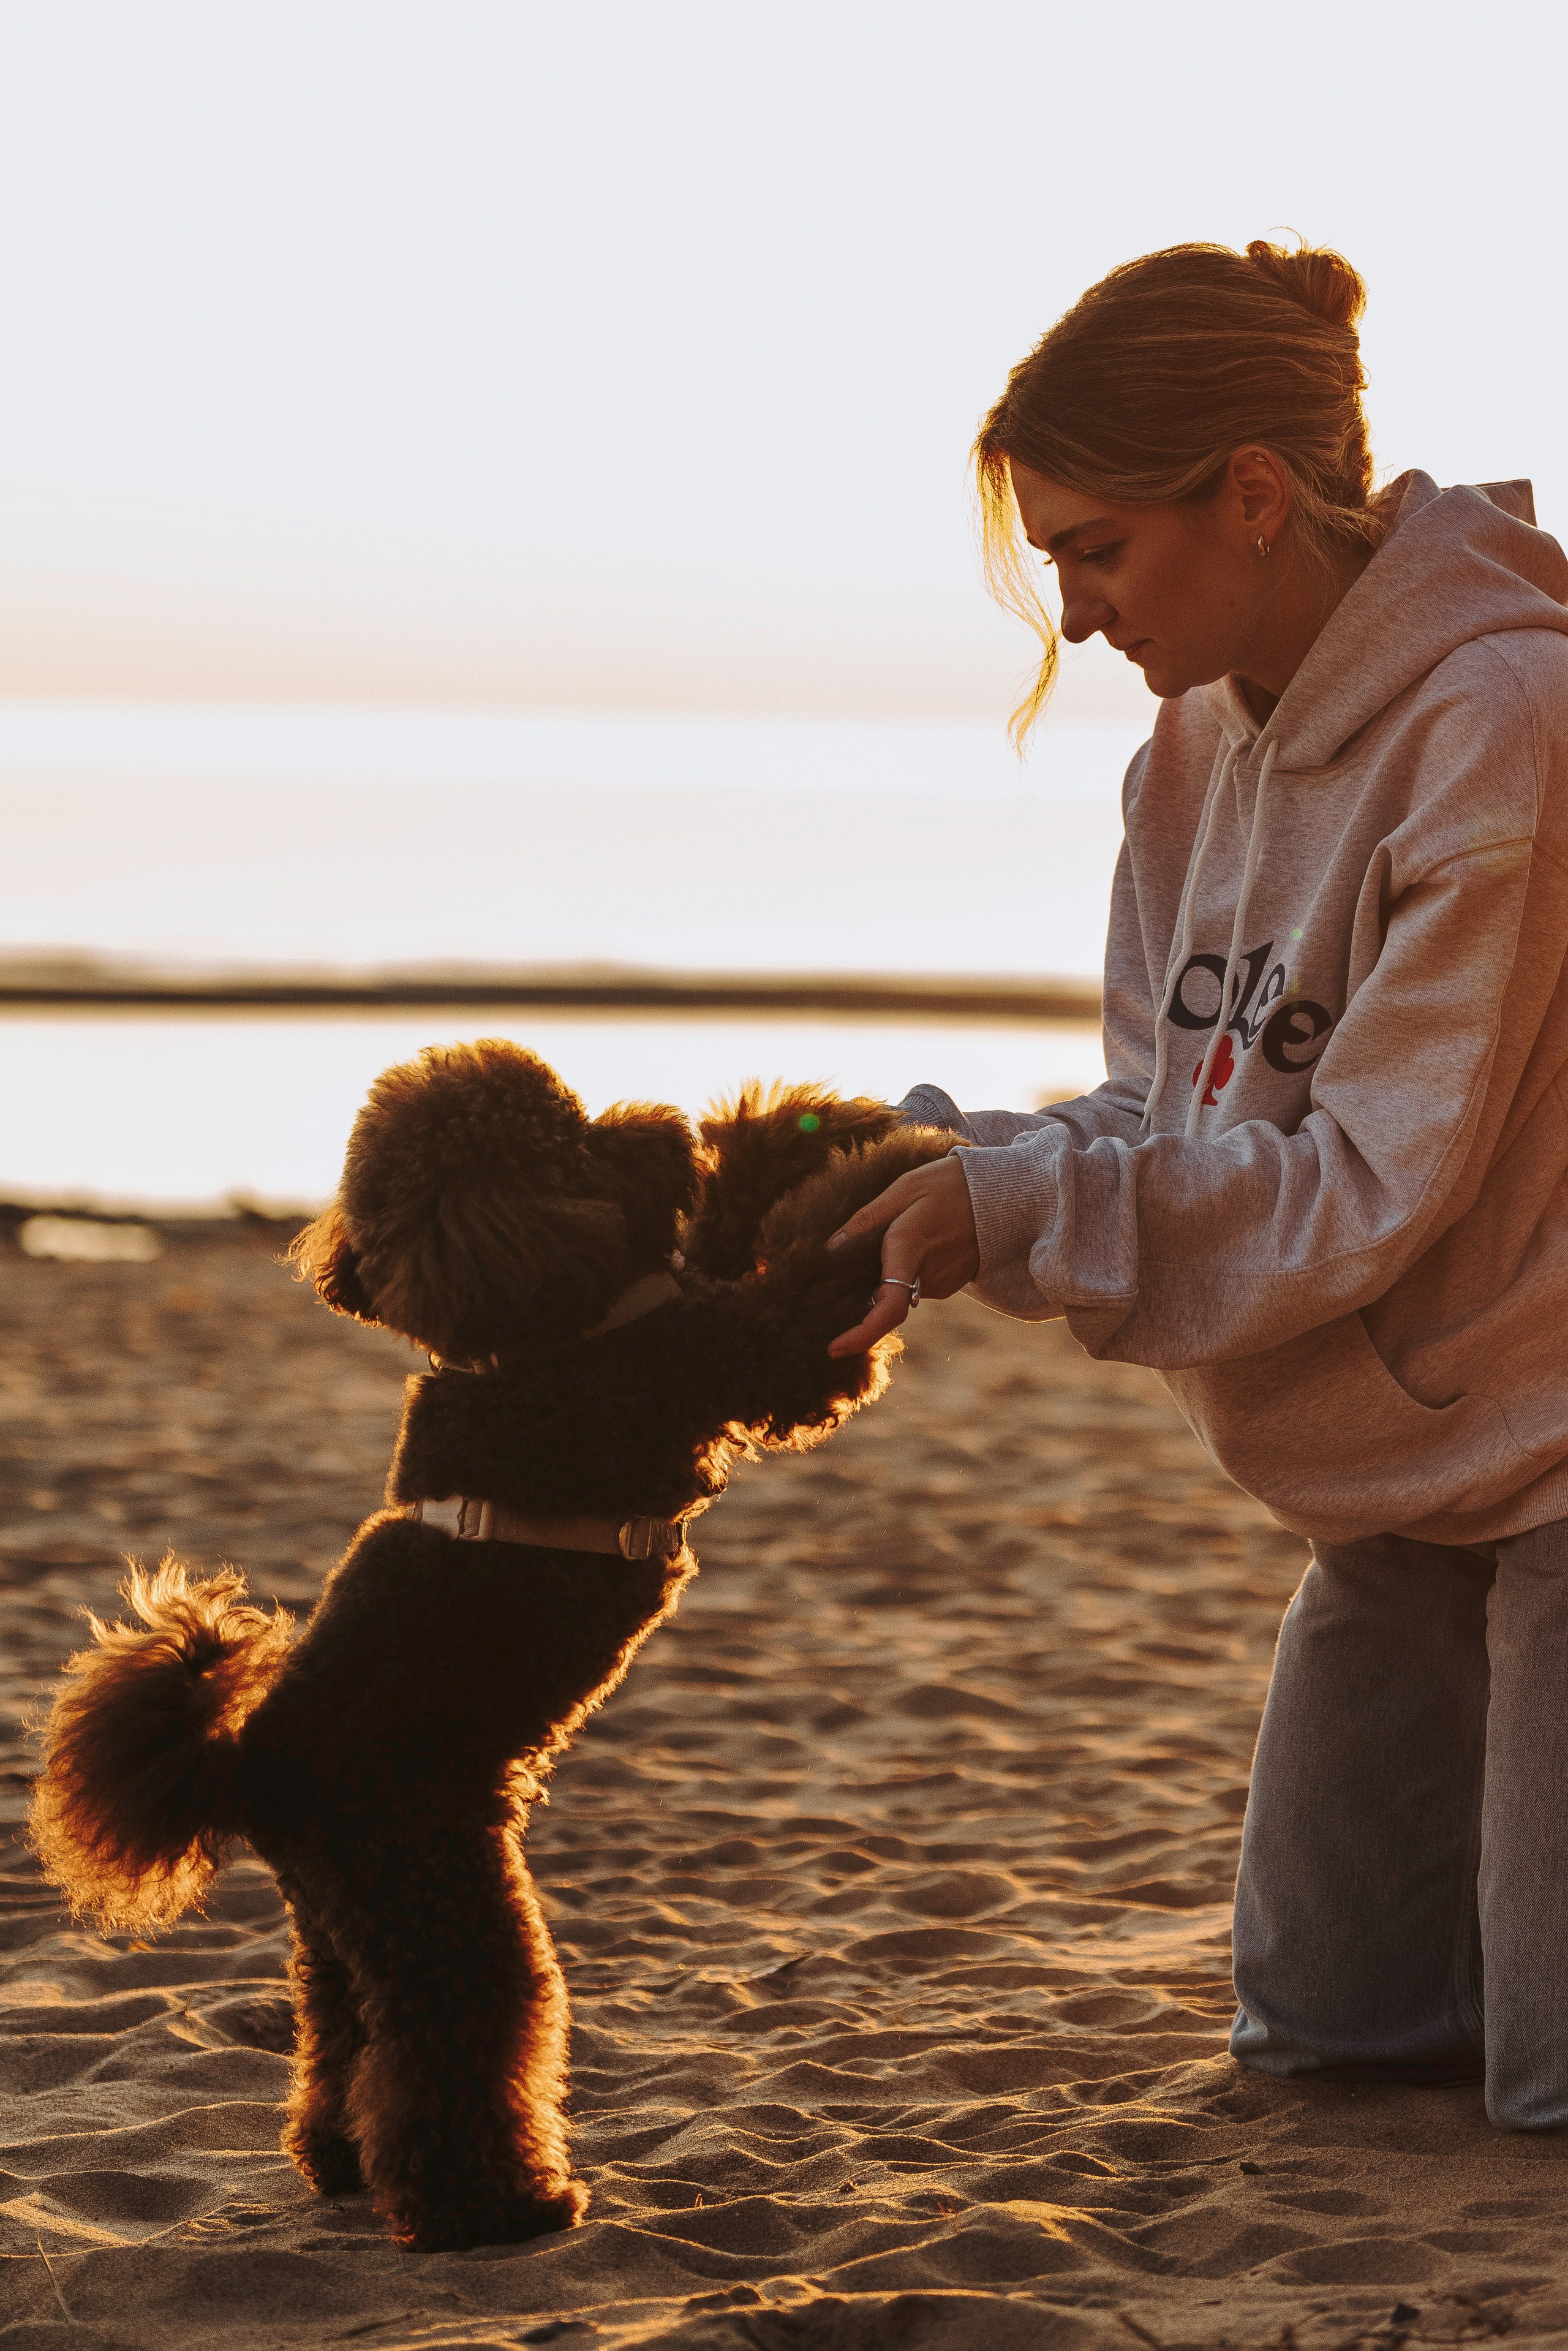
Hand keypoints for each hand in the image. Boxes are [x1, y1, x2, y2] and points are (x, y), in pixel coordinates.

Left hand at [825, 1154, 978, 1356]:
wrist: (1005, 1194)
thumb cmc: (950, 1185)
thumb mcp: (906, 1187)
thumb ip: (867, 1218)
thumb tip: (831, 1247)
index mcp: (910, 1248)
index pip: (887, 1307)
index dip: (861, 1334)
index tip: (835, 1349)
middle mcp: (928, 1275)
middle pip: (883, 1294)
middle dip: (868, 1279)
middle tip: (869, 1240)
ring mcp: (943, 1283)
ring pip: (900, 1286)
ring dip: (891, 1268)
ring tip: (903, 1227)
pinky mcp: (950, 1284)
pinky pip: (917, 1282)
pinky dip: (909, 1267)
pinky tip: (920, 1238)